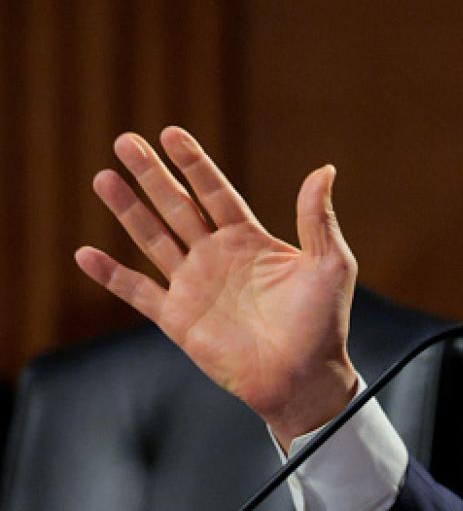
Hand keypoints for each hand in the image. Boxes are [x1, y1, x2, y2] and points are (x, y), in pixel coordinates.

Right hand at [76, 127, 358, 446]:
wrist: (302, 376)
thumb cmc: (323, 323)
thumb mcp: (330, 264)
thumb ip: (318, 218)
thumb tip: (325, 169)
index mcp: (251, 240)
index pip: (216, 192)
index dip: (194, 163)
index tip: (171, 134)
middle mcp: (217, 257)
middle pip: (177, 206)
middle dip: (152, 174)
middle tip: (126, 141)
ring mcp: (194, 285)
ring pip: (152, 238)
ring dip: (128, 209)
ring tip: (104, 177)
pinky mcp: (178, 318)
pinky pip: (137, 291)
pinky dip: (111, 275)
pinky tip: (84, 254)